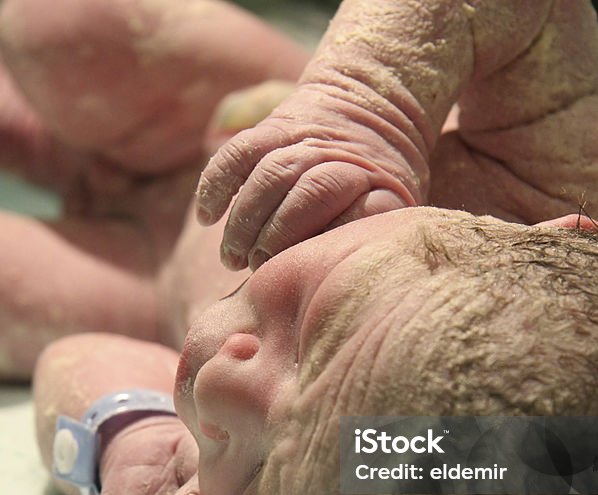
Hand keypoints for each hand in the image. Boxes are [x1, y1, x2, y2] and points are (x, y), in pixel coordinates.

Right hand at [196, 83, 423, 270]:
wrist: (367, 110)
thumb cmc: (373, 187)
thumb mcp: (391, 212)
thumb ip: (366, 240)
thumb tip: (332, 282)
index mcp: (382, 185)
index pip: (356, 215)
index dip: (322, 246)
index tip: (300, 271)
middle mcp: (345, 158)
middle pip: (310, 194)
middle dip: (276, 238)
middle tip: (257, 268)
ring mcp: (308, 139)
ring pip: (269, 176)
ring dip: (243, 223)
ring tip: (231, 258)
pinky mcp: (275, 126)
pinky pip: (239, 152)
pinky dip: (217, 185)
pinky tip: (206, 217)